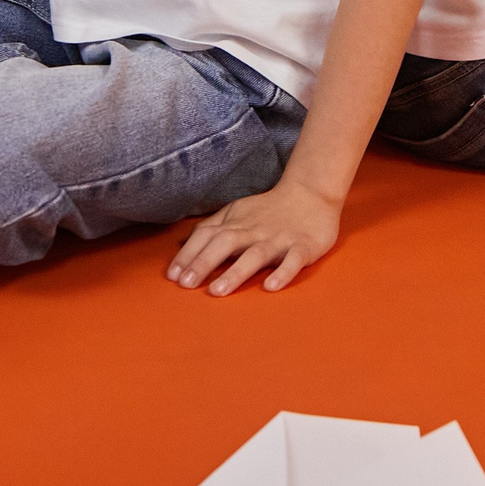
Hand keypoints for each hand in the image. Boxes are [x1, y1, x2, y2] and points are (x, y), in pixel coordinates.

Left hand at [166, 179, 340, 294]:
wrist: (311, 194)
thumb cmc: (268, 209)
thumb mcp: (237, 212)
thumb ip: (213, 226)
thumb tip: (185, 244)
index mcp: (237, 222)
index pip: (207, 235)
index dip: (189, 254)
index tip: (172, 276)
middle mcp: (255, 230)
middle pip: (225, 243)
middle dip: (203, 263)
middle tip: (186, 285)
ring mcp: (280, 239)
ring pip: (255, 255)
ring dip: (235, 272)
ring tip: (217, 291)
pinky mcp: (304, 246)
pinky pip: (293, 260)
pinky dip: (282, 273)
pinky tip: (270, 287)